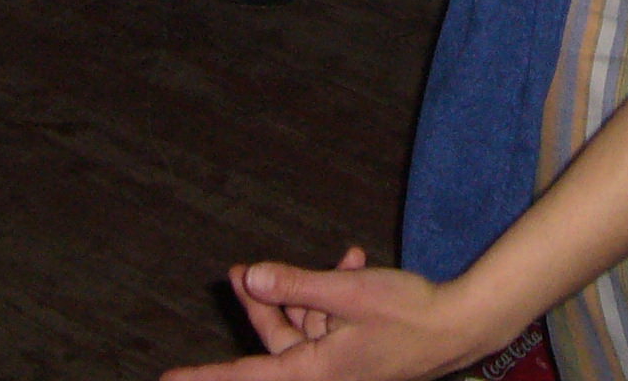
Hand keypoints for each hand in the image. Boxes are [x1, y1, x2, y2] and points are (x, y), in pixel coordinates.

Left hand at [158, 253, 483, 380]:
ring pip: (303, 326)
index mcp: (312, 372)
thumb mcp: (347, 293)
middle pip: (275, 338)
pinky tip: (355, 263)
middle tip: (240, 269)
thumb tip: (250, 277)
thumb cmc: (407, 314)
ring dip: (311, 290)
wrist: (459, 327)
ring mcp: (339, 366)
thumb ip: (297, 285)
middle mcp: (321, 374)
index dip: (206, 376)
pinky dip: (334, 296)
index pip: (246, 376)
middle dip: (265, 300)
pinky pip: (328, 324)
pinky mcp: (354, 354)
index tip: (168, 378)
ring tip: (344, 258)